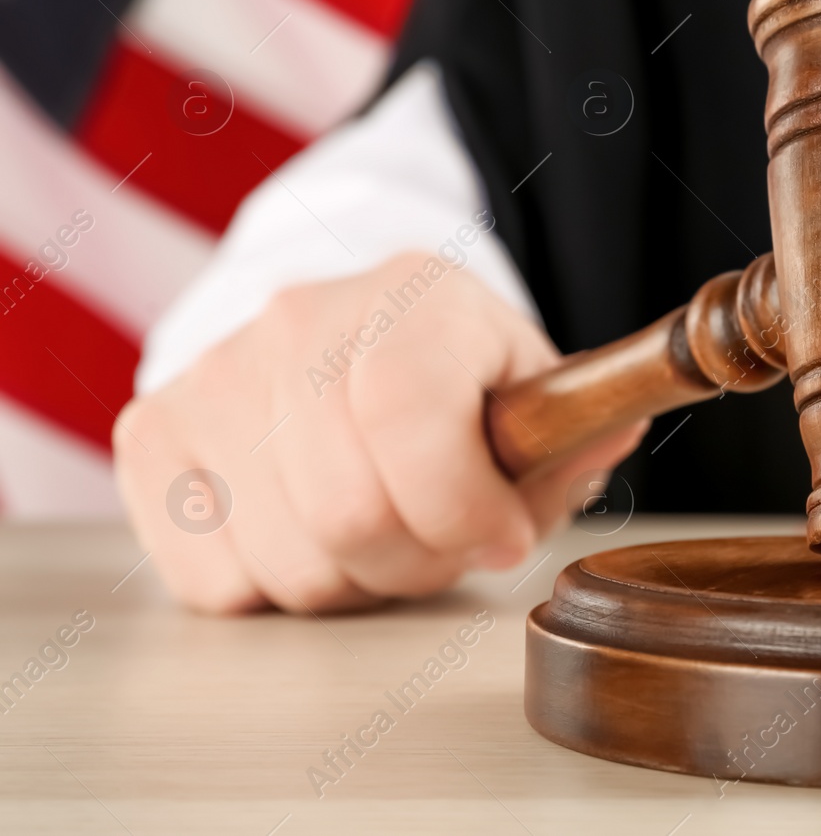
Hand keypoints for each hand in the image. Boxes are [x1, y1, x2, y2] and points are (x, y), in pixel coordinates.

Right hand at [114, 253, 642, 613]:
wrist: (354, 341)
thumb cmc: (463, 387)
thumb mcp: (539, 400)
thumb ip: (576, 435)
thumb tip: (605, 437)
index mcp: (415, 295)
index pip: (408, 418)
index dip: (465, 509)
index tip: (504, 532)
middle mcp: (301, 318)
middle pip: (347, 512)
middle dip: (419, 560)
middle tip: (445, 541)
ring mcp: (215, 372)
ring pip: (288, 561)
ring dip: (354, 579)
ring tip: (382, 529)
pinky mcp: (152, 432)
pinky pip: (216, 582)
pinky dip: (276, 587)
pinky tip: (311, 530)